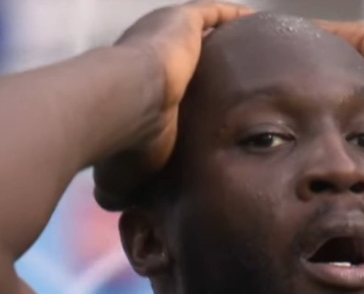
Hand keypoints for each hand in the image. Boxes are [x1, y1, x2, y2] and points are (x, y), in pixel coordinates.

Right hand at [94, 1, 251, 210]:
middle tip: (230, 83)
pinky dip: (232, 17)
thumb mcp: (117, 172)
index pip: (159, 86)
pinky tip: (253, 23)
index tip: (199, 109)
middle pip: (182, 57)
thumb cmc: (119, 146)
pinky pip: (213, 14)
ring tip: (249, 51)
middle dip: (202, 67)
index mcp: (129, 84)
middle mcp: (144, 53)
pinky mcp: (182, 22)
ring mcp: (164, 34)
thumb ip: (118, 185)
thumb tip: (110, 206)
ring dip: (220, 39)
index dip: (179, 96)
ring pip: (199, 32)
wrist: (120, 106)